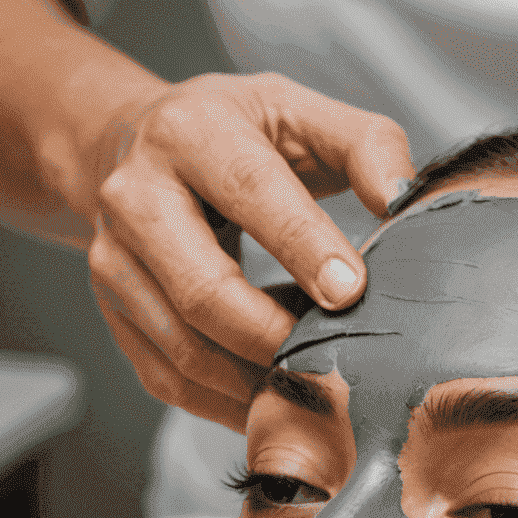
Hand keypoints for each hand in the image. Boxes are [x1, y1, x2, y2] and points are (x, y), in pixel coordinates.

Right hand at [83, 73, 413, 431]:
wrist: (129, 146)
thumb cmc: (229, 134)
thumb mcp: (296, 113)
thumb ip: (363, 144)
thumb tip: (403, 198)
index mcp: (190, 134)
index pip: (249, 190)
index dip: (302, 246)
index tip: (349, 290)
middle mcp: (136, 197)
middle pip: (204, 291)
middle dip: (275, 336)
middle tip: (335, 360)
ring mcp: (114, 262)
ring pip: (187, 351)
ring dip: (258, 380)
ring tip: (314, 381)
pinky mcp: (115, 313)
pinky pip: (172, 381)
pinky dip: (230, 403)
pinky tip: (274, 393)